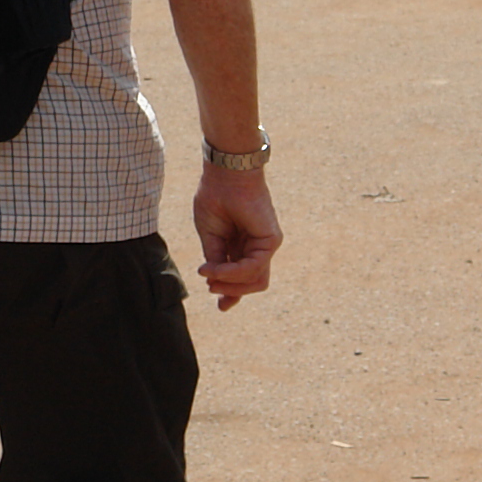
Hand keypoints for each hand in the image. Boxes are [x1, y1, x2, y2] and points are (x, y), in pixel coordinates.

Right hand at [188, 166, 281, 309]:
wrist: (225, 174)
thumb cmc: (215, 198)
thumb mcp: (210, 236)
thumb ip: (216, 260)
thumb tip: (212, 283)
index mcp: (241, 246)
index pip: (243, 277)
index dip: (232, 294)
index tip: (221, 308)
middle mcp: (256, 247)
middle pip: (252, 283)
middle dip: (232, 292)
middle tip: (211, 288)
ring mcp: (266, 245)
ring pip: (256, 281)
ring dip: (230, 284)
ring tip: (210, 278)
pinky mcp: (272, 240)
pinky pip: (254, 267)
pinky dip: (233, 272)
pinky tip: (216, 268)